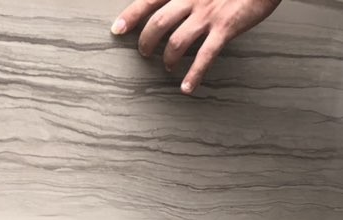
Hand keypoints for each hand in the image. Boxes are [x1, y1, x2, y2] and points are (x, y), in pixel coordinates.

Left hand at [111, 0, 282, 94]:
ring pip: (176, 41)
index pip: (148, 0)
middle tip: (144, 53)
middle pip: (157, 23)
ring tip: (168, 67)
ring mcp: (208, 14)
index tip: (117, 30)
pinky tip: (187, 88)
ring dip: (168, 59)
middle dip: (146, 42)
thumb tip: (171, 11)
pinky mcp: (225, 28)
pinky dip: (194, 75)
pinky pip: (205, 55)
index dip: (130, 16)